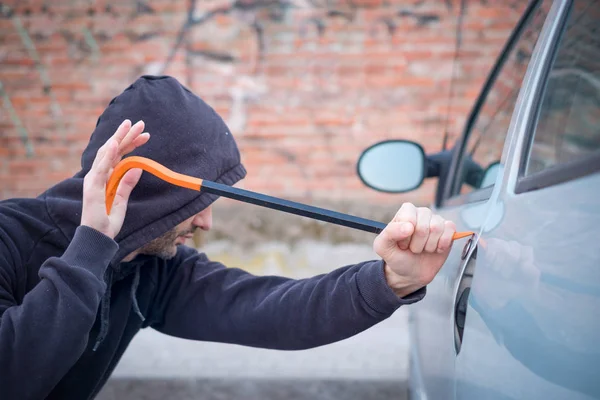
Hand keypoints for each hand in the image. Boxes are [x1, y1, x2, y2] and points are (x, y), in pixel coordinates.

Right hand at [81, 119, 149, 238]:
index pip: (119, 155)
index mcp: (105, 178)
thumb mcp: (122, 200)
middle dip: (127, 135)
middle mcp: (98, 176)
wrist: (98, 238)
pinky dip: (108, 155)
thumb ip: (127, 184)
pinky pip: (101, 168)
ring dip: (118, 138)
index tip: (146, 135)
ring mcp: (94, 180)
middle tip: (141, 123)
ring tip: (129, 125)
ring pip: (107, 154)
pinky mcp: (92, 188)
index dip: (131, 144)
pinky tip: (116, 143)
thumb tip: (138, 167)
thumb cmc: (108, 222)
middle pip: (113, 150)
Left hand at [373, 203, 456, 296]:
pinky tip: (436, 249)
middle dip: (418, 243)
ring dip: (429, 245)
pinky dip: (442, 244)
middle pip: (425, 224)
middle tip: (413, 248)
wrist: (411, 273)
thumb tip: (409, 226)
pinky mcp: (448, 230)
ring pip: (437, 228)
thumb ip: (390, 233)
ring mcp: (435, 220)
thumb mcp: (383, 247)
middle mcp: (421, 213)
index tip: (402, 243)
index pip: (409, 216)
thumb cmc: (397, 257)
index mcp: (405, 212)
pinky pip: (451, 230)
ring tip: (422, 249)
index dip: (405, 234)